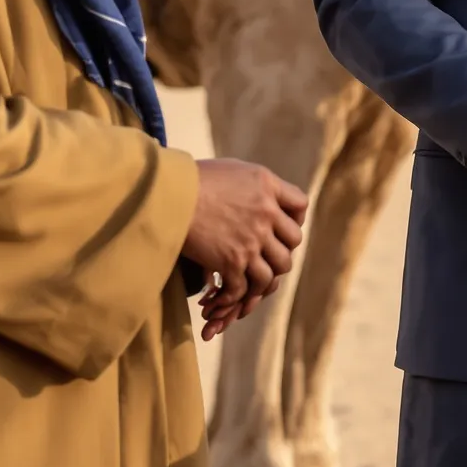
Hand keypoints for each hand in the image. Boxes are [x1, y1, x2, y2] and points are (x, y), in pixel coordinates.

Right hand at [181, 158, 307, 339]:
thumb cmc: (190, 179)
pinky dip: (235, 297)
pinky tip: (222, 294)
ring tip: (249, 282)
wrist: (166, 194)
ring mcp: (251, 239)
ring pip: (275, 270)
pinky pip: (245, 287)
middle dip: (281, 251)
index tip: (280, 228)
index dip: (294, 219)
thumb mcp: (232, 170)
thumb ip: (253, 184)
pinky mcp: (232, 261)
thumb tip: (262, 194)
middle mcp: (266, 212)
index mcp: (266, 185)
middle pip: (293, 242)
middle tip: (265, 258)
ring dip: (263, 280)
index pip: (300, 205)